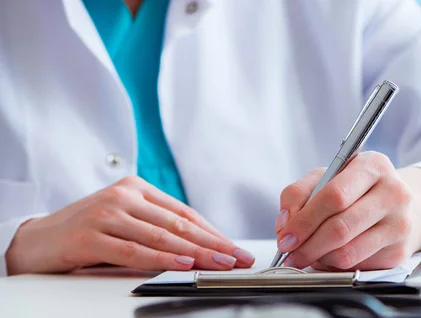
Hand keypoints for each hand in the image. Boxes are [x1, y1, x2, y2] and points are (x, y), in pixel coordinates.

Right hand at [6, 176, 254, 274]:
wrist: (36, 240)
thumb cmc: (87, 232)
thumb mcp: (125, 222)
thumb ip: (156, 227)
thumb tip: (201, 246)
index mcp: (136, 188)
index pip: (184, 212)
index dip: (212, 232)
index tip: (233, 247)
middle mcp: (123, 196)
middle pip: (178, 224)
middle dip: (213, 244)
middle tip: (236, 258)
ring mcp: (106, 214)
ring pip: (161, 236)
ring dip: (196, 253)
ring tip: (219, 264)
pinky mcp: (90, 235)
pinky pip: (134, 251)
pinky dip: (161, 259)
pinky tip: (182, 264)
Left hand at [275, 151, 420, 270]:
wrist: (403, 205)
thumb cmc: (359, 189)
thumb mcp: (328, 176)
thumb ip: (300, 193)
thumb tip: (285, 223)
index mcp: (373, 166)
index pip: (334, 196)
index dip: (305, 220)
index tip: (286, 236)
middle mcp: (393, 193)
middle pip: (340, 228)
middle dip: (308, 245)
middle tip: (290, 253)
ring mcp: (399, 224)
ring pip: (347, 252)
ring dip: (319, 258)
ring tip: (307, 254)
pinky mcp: (399, 252)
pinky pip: (356, 266)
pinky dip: (335, 264)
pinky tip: (330, 255)